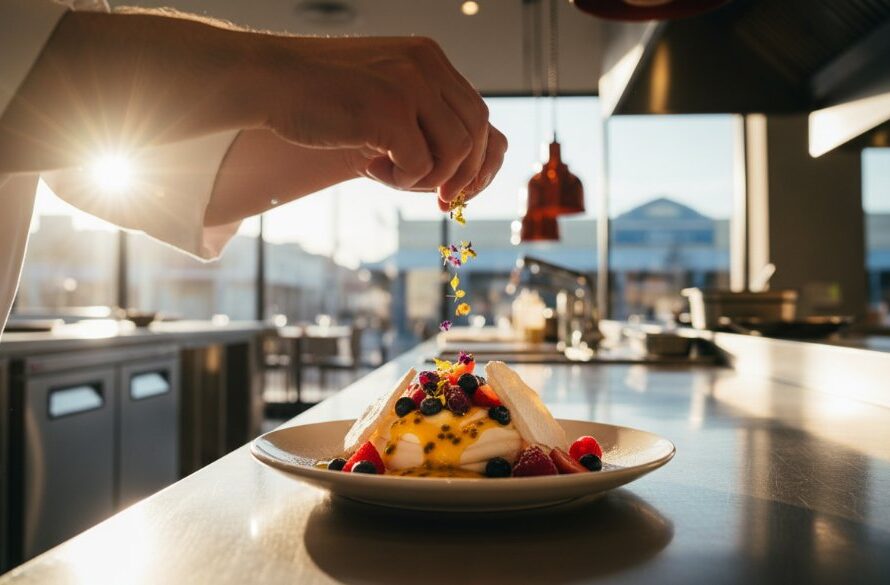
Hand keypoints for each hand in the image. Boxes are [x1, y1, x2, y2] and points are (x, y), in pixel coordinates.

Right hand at [261, 36, 505, 202]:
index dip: (476, 158)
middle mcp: (426, 65)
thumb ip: (420, 117)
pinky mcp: (390, 111)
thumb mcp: (382, 94)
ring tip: (390, 174)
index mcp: (429, 58)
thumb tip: (459, 174)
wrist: (271, 80)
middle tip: (441, 202)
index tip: (457, 188)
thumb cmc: (322, 95)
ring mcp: (410, 85)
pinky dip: (402, 180)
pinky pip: (422, 166)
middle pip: (477, 133)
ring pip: (456, 152)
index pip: (477, 113)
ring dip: (428, 178)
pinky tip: (371, 168)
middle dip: (464, 177)